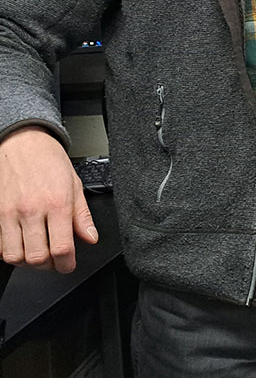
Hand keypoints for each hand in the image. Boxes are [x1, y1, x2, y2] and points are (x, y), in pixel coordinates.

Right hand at [0, 127, 96, 272]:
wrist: (22, 144)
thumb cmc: (49, 161)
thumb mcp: (75, 185)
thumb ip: (82, 215)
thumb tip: (90, 238)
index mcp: (57, 203)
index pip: (62, 248)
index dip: (67, 264)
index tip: (68, 265)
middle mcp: (32, 210)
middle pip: (37, 257)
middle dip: (48, 266)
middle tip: (54, 261)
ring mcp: (10, 213)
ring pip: (15, 256)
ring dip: (27, 261)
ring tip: (38, 254)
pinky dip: (9, 251)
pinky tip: (21, 244)